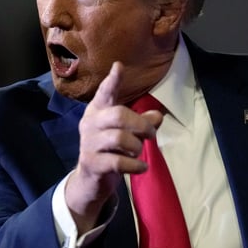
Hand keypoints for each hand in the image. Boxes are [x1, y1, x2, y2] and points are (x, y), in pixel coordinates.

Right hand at [64, 61, 162, 229]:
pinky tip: (142, 167)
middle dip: (140, 124)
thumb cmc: (110, 150)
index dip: (113, 80)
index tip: (119, 66)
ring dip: (137, 146)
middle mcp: (90, 124)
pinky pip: (118, 161)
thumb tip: (158, 115)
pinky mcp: (92, 164)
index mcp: (98, 111)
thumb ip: (141, 122)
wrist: (89, 181)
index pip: (105, 92)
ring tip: (139, 152)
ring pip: (119, 138)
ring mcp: (89, 144)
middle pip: (118, 114)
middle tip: (151, 134)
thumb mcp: (126, 134)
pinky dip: (135, 165)